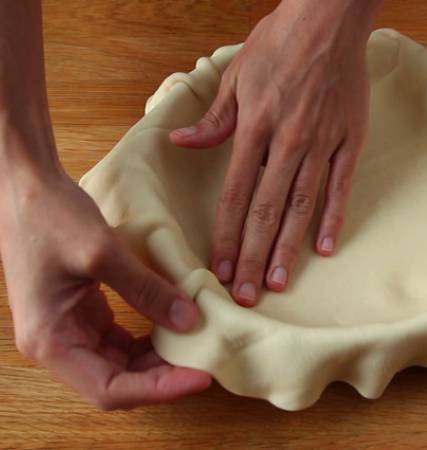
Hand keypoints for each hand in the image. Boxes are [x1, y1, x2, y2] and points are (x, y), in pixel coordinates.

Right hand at [0, 168, 210, 409]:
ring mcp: (68, 329)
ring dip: (157, 361)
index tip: (200, 376)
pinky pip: (119, 340)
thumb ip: (146, 290)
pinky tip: (175, 330)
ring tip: (196, 349)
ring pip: (120, 363)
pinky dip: (148, 340)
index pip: (109, 389)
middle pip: (116, 381)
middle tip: (206, 362)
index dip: (158, 389)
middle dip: (162, 377)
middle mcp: (56, 344)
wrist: (25, 186)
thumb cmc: (51, 215)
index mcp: (50, 340)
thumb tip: (189, 320)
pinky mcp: (82, 313)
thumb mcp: (103, 252)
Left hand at [170, 0, 378, 305]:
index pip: (235, 193)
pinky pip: (340, 186)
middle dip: (253, 255)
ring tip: (277, 282)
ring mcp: (322, 142)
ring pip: (302, 205)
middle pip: (266, 209)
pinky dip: (333, 217)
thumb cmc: (279, 42)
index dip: (226, 235)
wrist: (328, 17)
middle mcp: (288, 140)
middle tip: (246, 295)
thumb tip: (182, 143)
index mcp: (255, 125)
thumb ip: (213, 118)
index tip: (218, 268)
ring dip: (288, 247)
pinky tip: (325, 248)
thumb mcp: (236, 74)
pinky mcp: (349, 139)